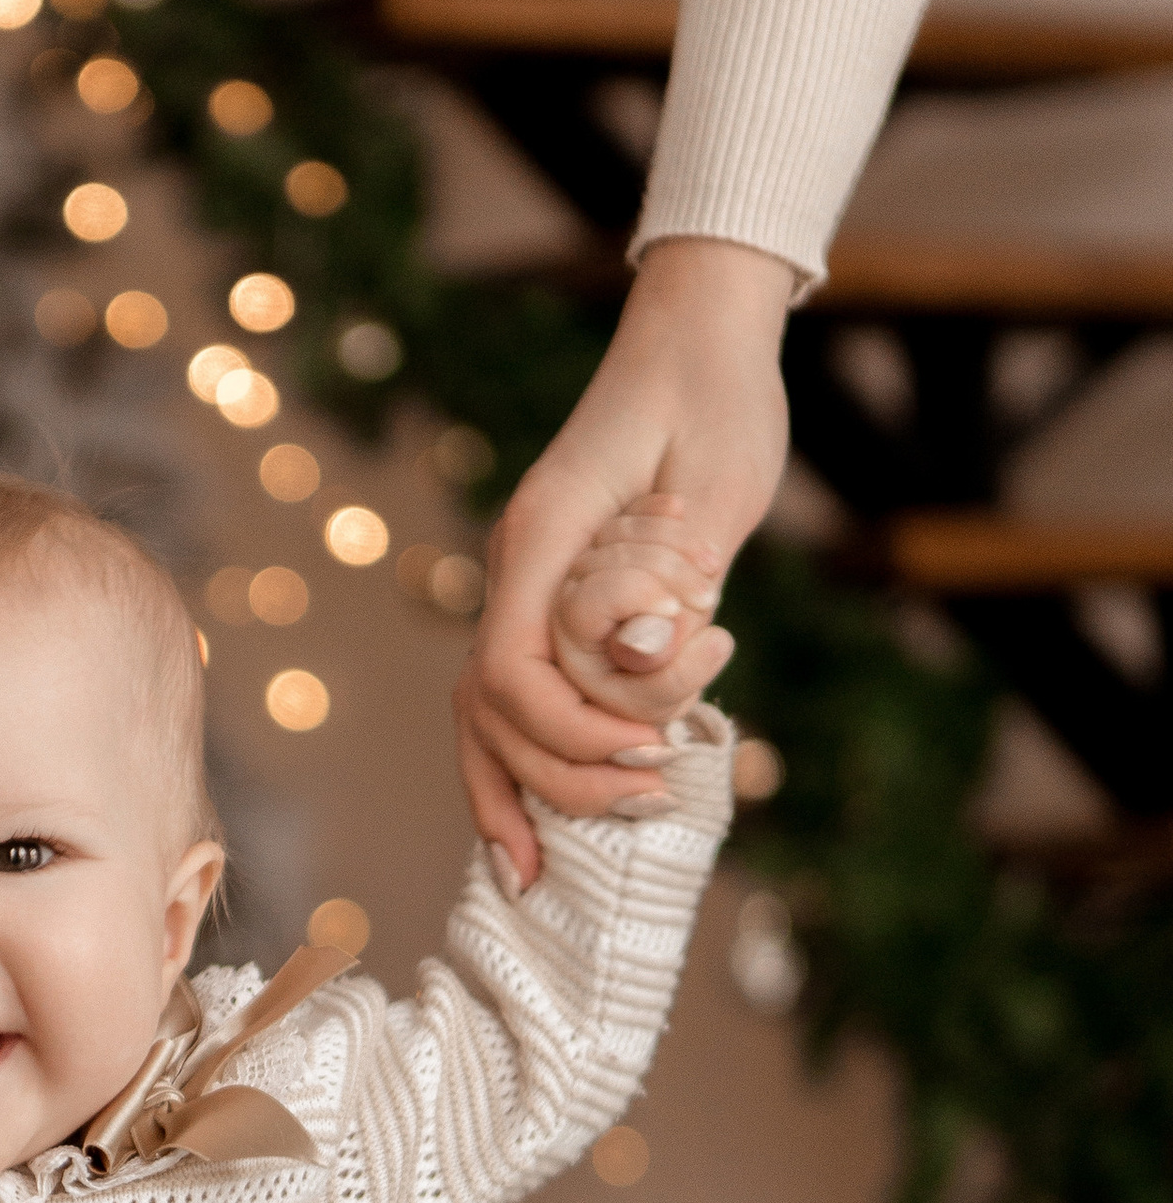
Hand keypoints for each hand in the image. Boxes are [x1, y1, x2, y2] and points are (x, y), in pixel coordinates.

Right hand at [456, 238, 792, 888]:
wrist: (701, 340)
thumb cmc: (719, 401)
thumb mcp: (718, 486)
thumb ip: (677, 580)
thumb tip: (643, 664)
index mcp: (542, 538)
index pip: (513, 670)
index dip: (573, 731)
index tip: (652, 751)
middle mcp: (517, 568)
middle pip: (489, 709)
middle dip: (556, 776)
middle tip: (645, 798)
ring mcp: (526, 585)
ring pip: (483, 716)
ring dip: (519, 791)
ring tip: (552, 862)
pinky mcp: (553, 599)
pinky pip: (511, 700)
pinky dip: (515, 768)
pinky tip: (530, 832)